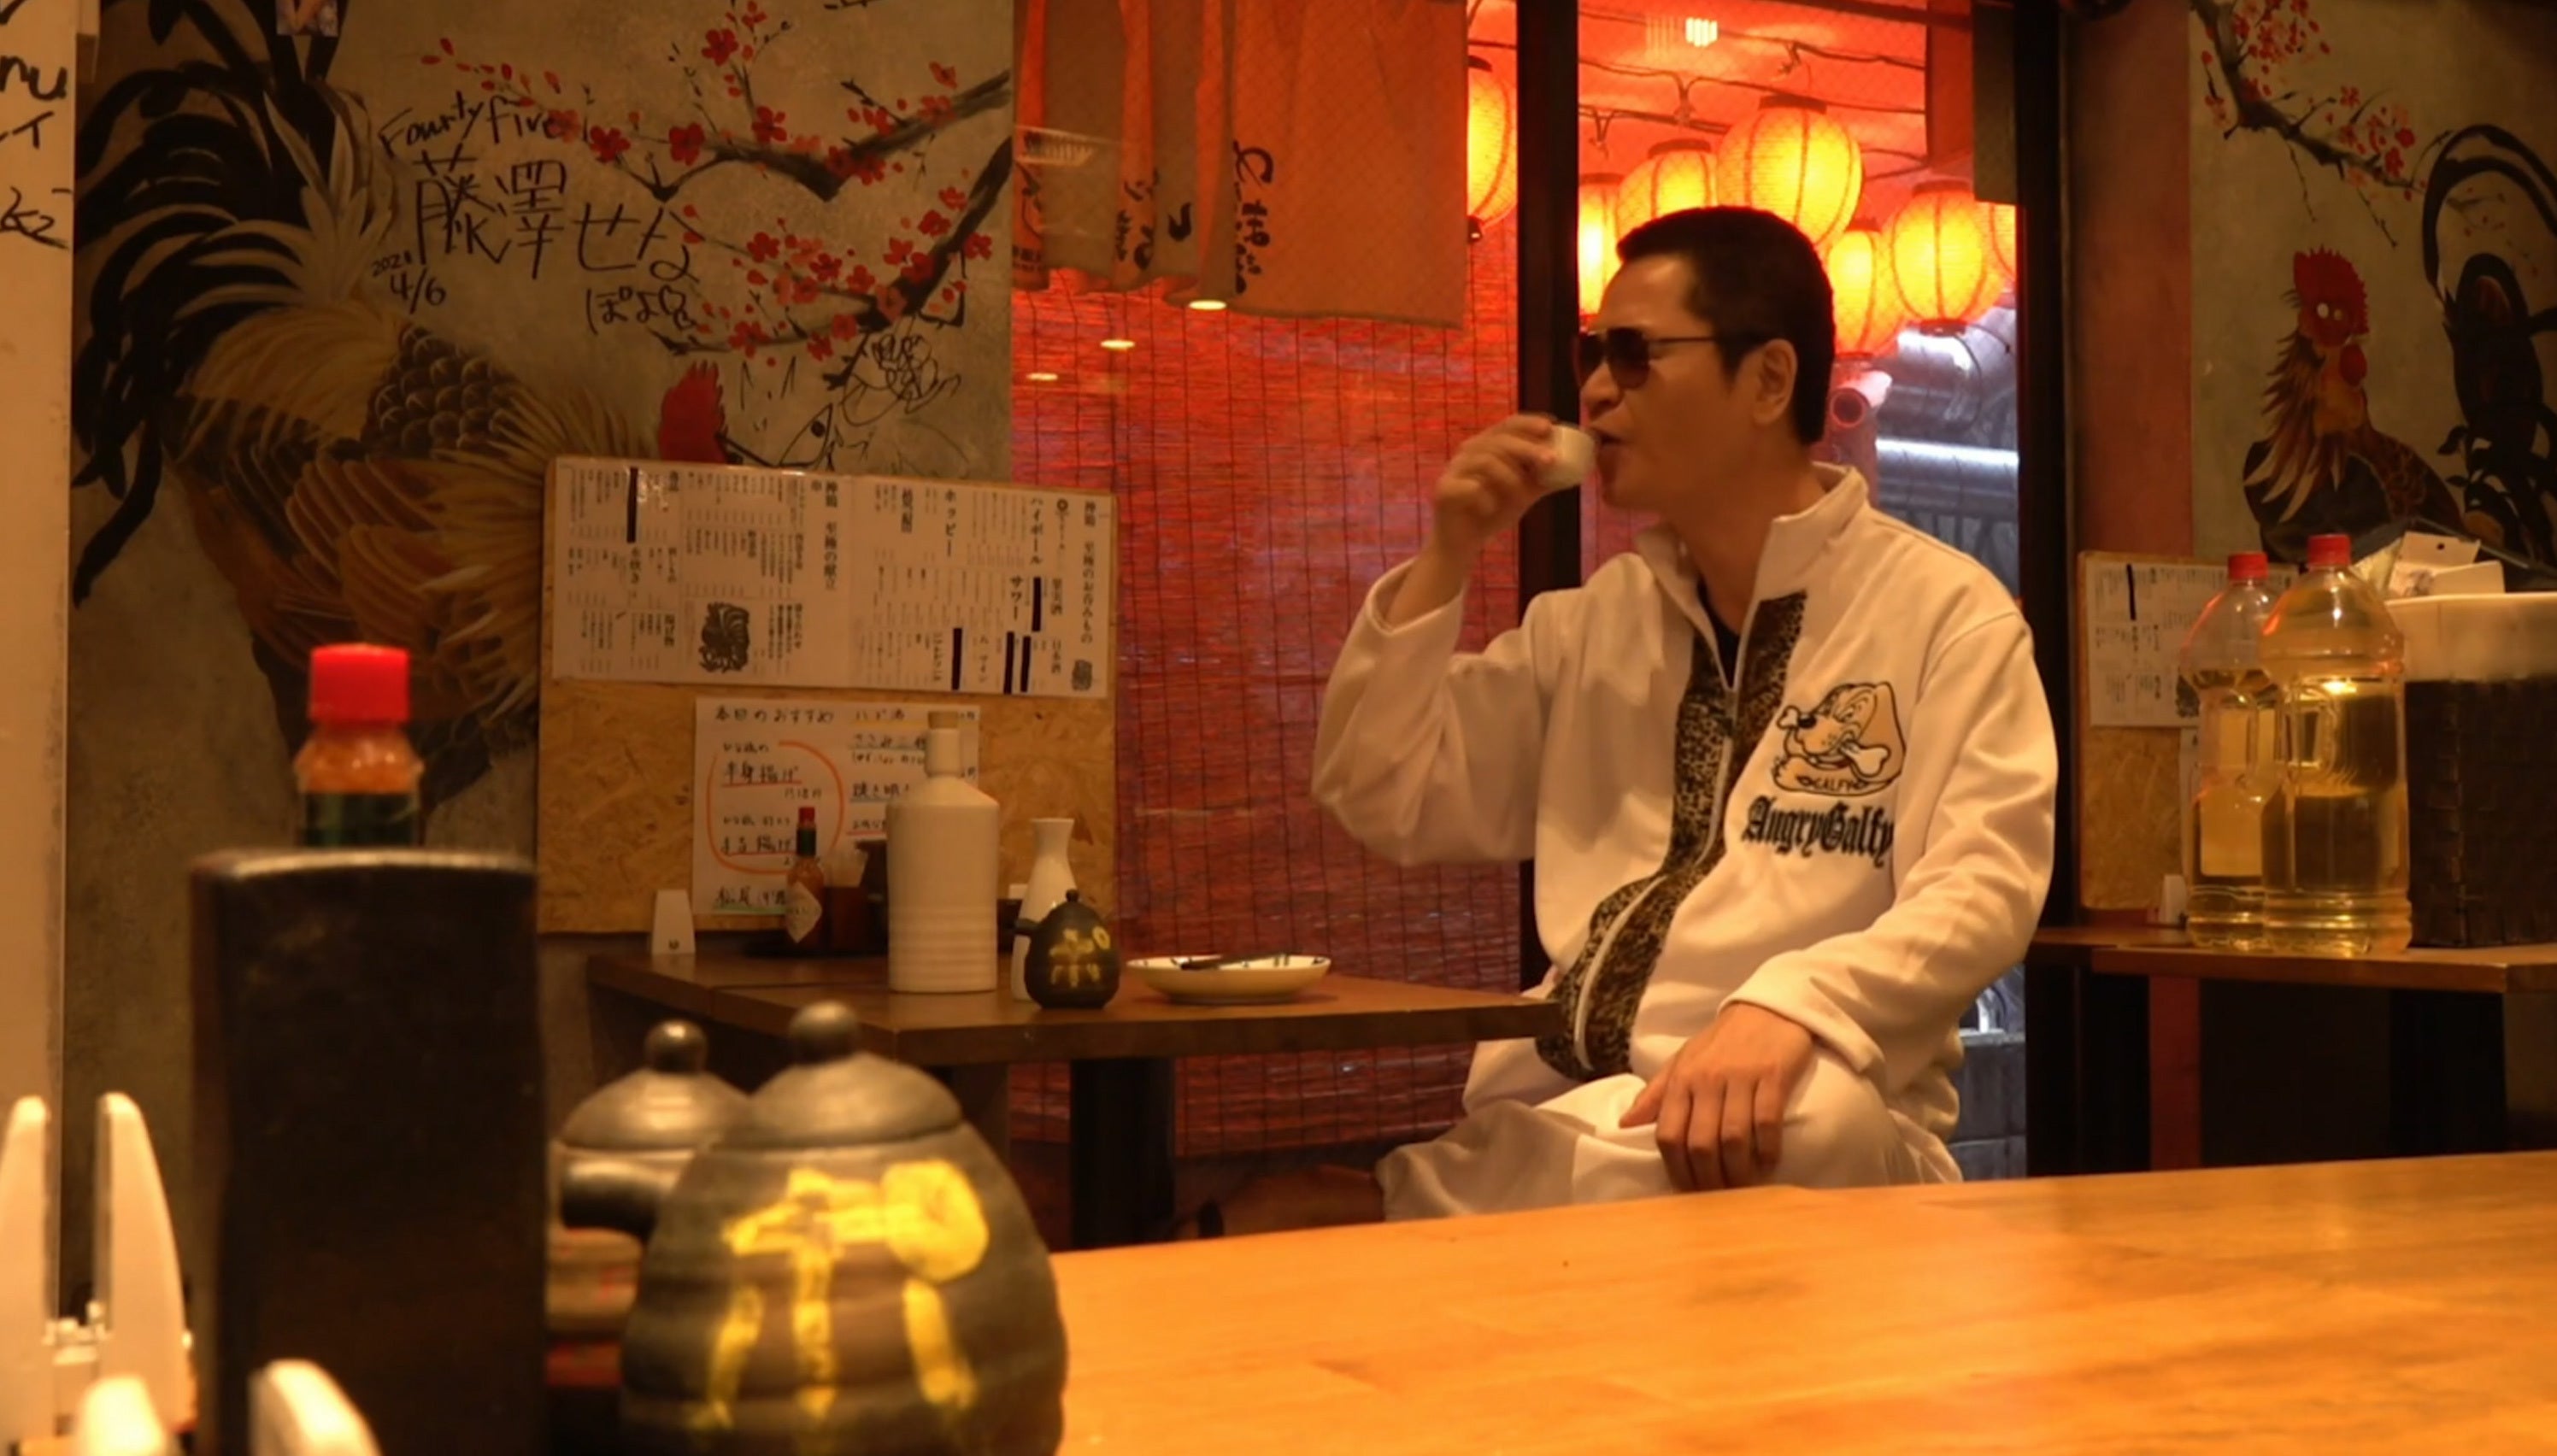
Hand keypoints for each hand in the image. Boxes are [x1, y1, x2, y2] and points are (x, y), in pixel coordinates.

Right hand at [1426, 415, 1560, 562]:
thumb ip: (1542, 481)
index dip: (1528, 423)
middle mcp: (1467, 454)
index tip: (1550, 426)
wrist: (1461, 544)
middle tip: (1551, 460)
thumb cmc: (1491, 514)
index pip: (1506, 425)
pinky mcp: (1444, 491)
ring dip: (1509, 477)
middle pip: (1498, 439)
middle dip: (1527, 448)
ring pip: (1485, 461)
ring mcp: (1453, 471)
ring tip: (1521, 496)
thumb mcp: (1522, 494)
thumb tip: (1573, 469)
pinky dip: (1485, 497)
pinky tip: (1490, 509)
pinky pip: (1470, 487)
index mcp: (1485, 447)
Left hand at [1620, 1003, 1816, 1191]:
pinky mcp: (1773, 1075)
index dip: (1676, 1170)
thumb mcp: (1683, 1061)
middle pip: (1700, 1144)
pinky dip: (1768, 1150)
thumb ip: (1657, 1094)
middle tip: (1719, 1197)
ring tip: (1744, 1186)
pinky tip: (1768, 1163)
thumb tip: (1624, 1124)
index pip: (1668, 1135)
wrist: (1768, 1008)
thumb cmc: (1722, 1041)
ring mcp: (1741, 1077)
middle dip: (1708, 1179)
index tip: (1688, 1190)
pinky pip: (1768, 1122)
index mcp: (1681, 1079)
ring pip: (1733, 1138)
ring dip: (1739, 1171)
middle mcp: (1707, 1079)